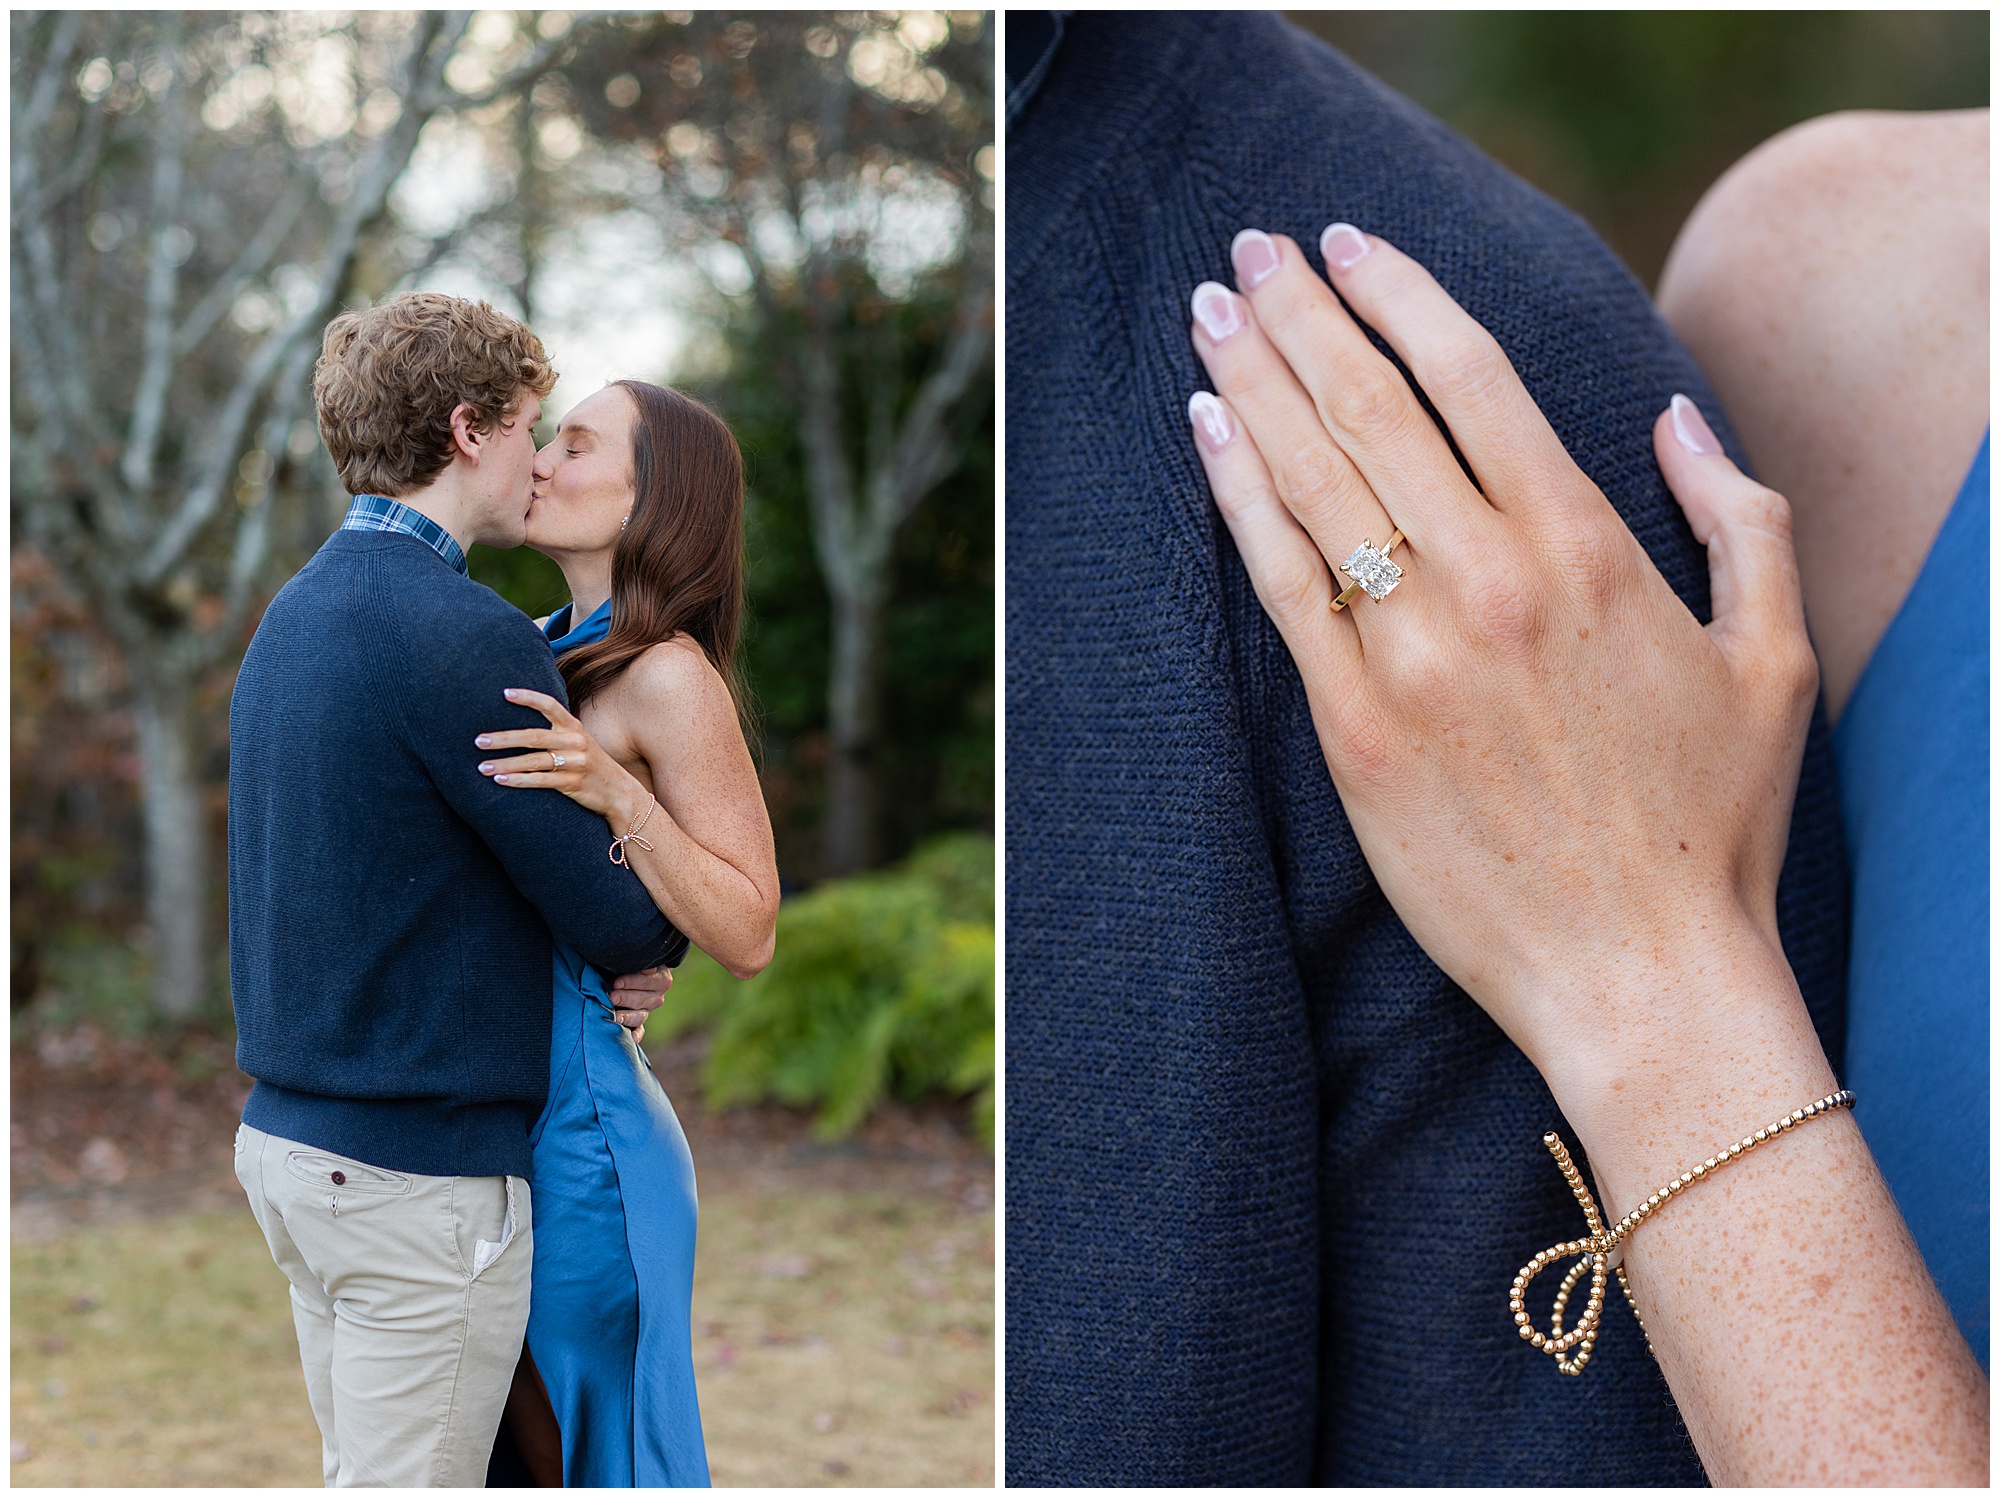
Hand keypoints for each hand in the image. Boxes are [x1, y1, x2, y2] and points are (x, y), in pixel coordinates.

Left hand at [475, 687, 641, 822]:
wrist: (620, 793)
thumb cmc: (592, 765)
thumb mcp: (580, 742)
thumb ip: (557, 732)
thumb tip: (521, 726)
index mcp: (574, 727)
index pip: (550, 705)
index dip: (528, 698)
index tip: (504, 693)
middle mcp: (575, 742)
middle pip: (534, 736)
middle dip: (503, 739)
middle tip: (478, 741)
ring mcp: (575, 763)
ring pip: (534, 761)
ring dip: (505, 764)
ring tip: (482, 767)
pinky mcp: (573, 783)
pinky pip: (541, 781)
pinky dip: (519, 781)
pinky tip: (501, 780)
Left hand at [607, 965, 672, 1044]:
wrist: (626, 971)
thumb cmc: (629, 961)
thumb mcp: (636, 959)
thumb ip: (641, 963)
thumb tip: (647, 967)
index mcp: (661, 978)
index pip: (648, 981)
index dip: (632, 981)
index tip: (616, 982)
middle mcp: (657, 996)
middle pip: (643, 999)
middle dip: (626, 998)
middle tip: (612, 997)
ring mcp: (648, 1010)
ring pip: (640, 1015)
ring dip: (628, 1017)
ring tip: (615, 1017)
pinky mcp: (639, 1021)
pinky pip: (640, 1030)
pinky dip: (636, 1035)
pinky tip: (631, 1039)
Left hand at [1185, 225, 1819, 1104]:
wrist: (1643, 974)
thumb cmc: (1714, 823)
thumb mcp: (1774, 656)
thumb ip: (1738, 518)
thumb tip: (1676, 417)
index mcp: (1589, 548)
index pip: (1470, 377)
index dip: (1395, 293)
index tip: (1344, 244)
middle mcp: (1493, 582)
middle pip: (1373, 408)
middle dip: (1302, 314)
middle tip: (1249, 251)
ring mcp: (1415, 656)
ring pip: (1315, 481)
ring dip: (1254, 381)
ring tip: (1210, 312)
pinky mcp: (1354, 729)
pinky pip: (1282, 584)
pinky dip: (1238, 496)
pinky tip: (1206, 430)